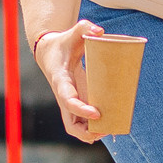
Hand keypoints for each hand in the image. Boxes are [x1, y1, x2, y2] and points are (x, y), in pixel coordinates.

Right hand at [33, 19, 104, 142]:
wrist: (50, 52)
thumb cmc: (64, 43)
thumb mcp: (72, 33)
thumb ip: (85, 28)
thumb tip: (100, 31)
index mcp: (61, 81)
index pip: (68, 100)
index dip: (81, 109)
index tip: (97, 113)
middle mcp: (63, 97)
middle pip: (70, 125)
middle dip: (87, 132)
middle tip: (107, 127)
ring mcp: (69, 104)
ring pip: (75, 129)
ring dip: (92, 134)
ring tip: (112, 129)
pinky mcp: (75, 105)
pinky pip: (82, 124)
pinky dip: (93, 130)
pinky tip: (109, 128)